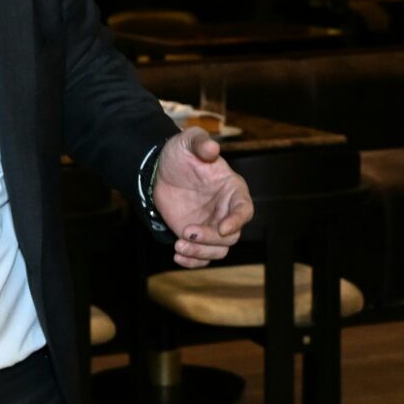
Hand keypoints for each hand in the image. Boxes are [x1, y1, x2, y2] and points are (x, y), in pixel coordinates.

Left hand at [152, 130, 252, 267]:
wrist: (159, 171)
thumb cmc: (180, 154)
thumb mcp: (188, 141)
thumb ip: (200, 143)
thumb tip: (212, 149)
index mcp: (232, 189)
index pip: (244, 209)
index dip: (237, 221)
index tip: (222, 228)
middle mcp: (226, 211)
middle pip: (230, 236)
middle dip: (210, 238)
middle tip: (186, 232)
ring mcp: (212, 226)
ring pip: (218, 250)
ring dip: (200, 253)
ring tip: (178, 246)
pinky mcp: (198, 238)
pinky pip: (202, 257)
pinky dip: (193, 261)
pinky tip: (178, 256)